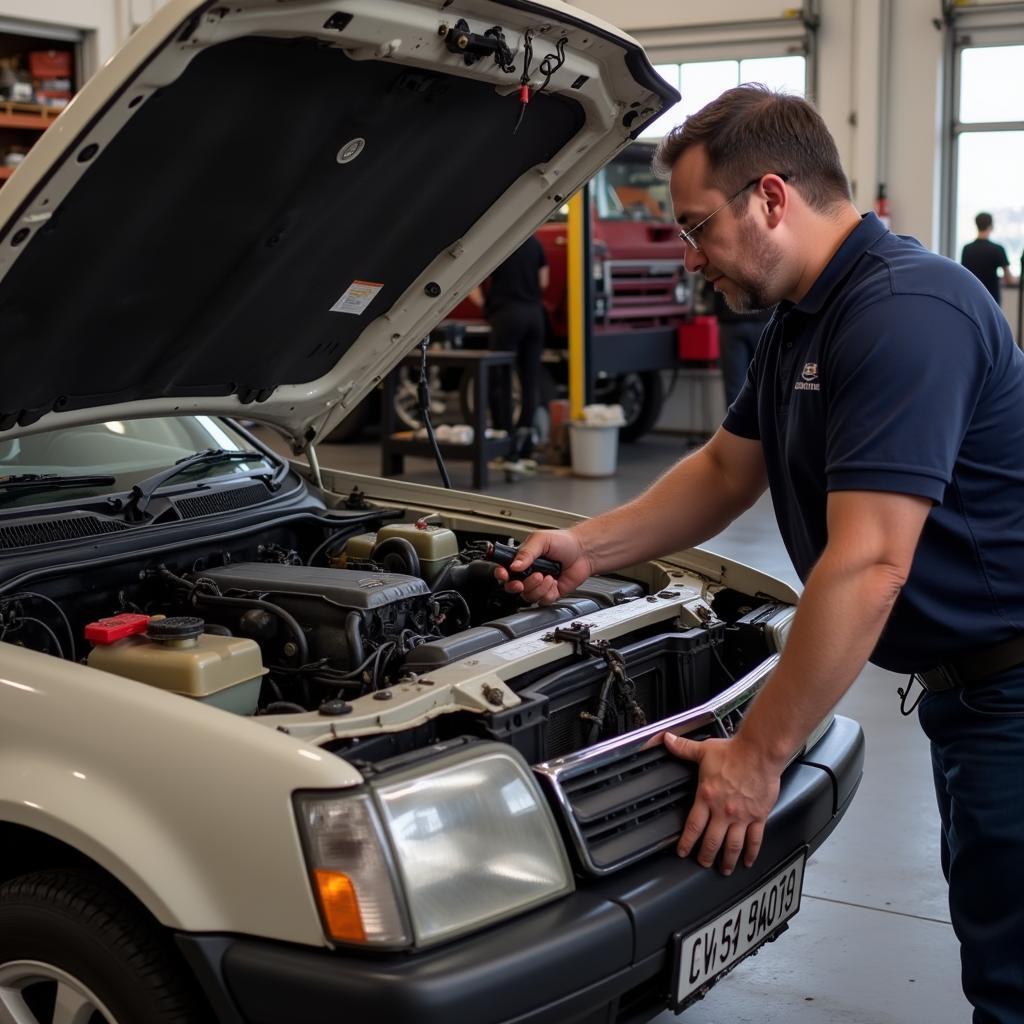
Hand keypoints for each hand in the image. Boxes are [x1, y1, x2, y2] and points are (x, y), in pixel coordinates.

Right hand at [494, 529, 592, 604]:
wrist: (583, 552)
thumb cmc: (563, 542)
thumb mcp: (541, 540)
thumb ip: (526, 552)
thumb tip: (514, 565)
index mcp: (522, 559)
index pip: (504, 570)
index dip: (501, 574)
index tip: (504, 575)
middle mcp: (528, 573)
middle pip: (512, 587)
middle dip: (516, 586)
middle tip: (522, 582)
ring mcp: (538, 585)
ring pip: (527, 596)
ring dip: (537, 587)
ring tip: (547, 576)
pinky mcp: (550, 593)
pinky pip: (542, 600)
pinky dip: (548, 592)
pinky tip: (554, 581)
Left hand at [663, 732, 781, 874]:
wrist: (759, 753)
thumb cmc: (734, 752)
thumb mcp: (703, 750)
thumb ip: (684, 748)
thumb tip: (667, 740)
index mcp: (707, 797)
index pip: (693, 826)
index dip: (686, 842)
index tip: (682, 851)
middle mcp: (723, 811)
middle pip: (711, 841)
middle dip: (705, 856)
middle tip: (703, 863)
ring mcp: (741, 816)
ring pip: (732, 846)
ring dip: (727, 860)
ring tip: (724, 869)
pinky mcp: (758, 816)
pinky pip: (754, 839)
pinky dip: (751, 853)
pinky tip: (748, 860)